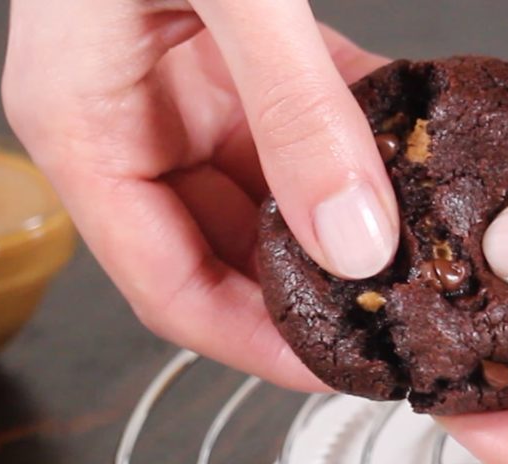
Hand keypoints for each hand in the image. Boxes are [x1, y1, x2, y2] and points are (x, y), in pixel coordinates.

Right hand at [3, 3, 391, 389]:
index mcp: (86, 128)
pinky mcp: (232, 53)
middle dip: (315, 282)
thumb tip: (352, 237)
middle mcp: (132, 120)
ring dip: (347, 211)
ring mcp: (184, 89)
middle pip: (228, 250)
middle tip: (397, 306)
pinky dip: (356, 133)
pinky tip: (409, 146)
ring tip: (420, 236)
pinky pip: (300, 117)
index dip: (254, 342)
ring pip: (273, 191)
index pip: (168, 287)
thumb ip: (292, 107)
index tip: (334, 366)